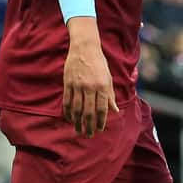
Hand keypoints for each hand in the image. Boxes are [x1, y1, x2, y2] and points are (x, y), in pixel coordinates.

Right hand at [63, 17, 118, 136]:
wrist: (84, 48)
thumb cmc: (99, 63)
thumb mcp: (108, 77)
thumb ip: (110, 95)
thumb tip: (115, 110)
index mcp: (102, 85)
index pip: (102, 108)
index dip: (101, 121)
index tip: (100, 129)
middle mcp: (90, 86)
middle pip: (89, 111)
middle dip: (89, 125)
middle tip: (89, 135)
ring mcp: (77, 85)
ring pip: (77, 109)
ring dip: (77, 122)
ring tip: (79, 131)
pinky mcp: (68, 83)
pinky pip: (67, 102)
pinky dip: (68, 112)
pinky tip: (70, 119)